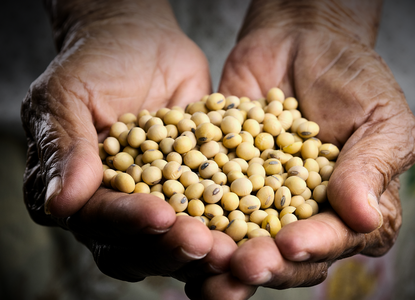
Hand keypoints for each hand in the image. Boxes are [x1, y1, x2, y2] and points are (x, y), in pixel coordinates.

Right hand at [21, 0, 235, 282]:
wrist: (139, 43)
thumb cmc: (96, 63)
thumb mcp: (68, 94)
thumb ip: (65, 147)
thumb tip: (60, 205)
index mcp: (78, 192)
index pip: (98, 219)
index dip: (127, 221)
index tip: (160, 215)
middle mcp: (117, 206)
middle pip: (138, 244)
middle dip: (171, 245)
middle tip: (203, 243)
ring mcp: (158, 200)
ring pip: (176, 238)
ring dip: (203, 247)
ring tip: (231, 247)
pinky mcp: (194, 188)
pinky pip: (213, 212)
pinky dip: (233, 222)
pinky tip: (254, 225)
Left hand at [186, 1, 414, 297]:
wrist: (300, 40)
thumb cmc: (350, 78)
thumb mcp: (379, 118)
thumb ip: (372, 166)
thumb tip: (364, 218)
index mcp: (350, 209)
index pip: (336, 240)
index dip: (315, 247)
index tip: (290, 243)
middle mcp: (303, 215)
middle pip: (287, 257)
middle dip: (266, 264)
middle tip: (244, 265)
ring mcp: (259, 201)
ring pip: (243, 243)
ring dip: (224, 261)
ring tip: (206, 268)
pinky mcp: (223, 182)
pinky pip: (206, 205)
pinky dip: (192, 220)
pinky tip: (176, 231)